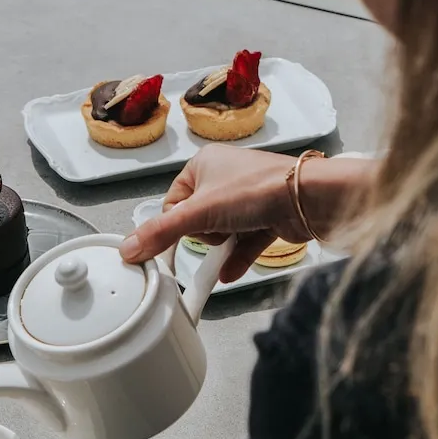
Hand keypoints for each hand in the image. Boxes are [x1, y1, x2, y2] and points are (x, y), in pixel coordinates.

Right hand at [119, 144, 373, 281]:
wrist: (308, 199)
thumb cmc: (257, 189)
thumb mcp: (199, 213)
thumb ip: (161, 233)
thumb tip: (129, 249)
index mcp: (204, 164)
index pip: (174, 202)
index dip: (177, 223)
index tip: (178, 238)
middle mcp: (225, 177)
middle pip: (197, 219)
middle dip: (205, 234)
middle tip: (215, 232)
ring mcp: (248, 198)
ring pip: (222, 232)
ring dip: (222, 247)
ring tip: (230, 247)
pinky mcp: (267, 217)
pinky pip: (243, 242)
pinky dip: (237, 258)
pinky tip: (229, 274)